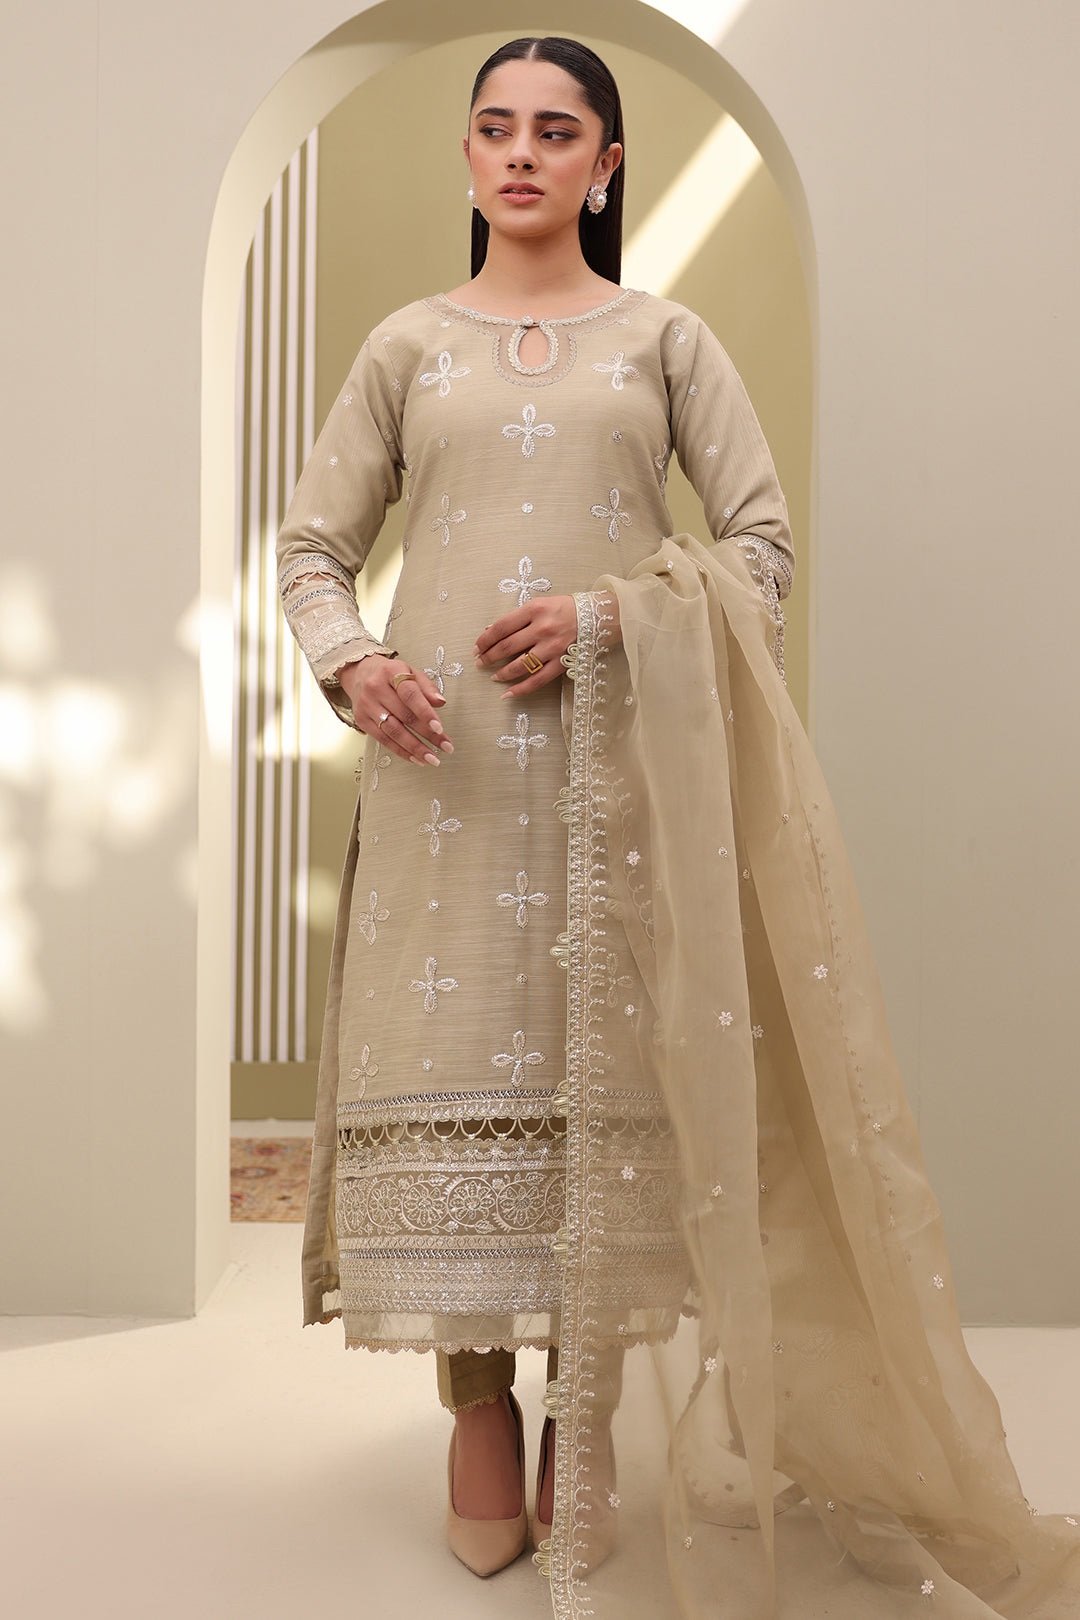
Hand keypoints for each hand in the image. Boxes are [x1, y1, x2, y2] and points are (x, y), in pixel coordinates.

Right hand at [339, 654, 453, 765]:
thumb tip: (441, 702)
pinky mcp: (362, 720)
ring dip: (415, 748)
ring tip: (432, 759)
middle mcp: (376, 689)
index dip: (425, 712)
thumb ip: (427, 687)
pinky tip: (416, 758)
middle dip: (427, 734)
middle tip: (446, 747)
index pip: (410, 694)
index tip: (439, 728)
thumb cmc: (390, 674)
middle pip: (404, 716)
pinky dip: (401, 751)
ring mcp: (367, 706)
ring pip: (393, 732)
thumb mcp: (411, 672)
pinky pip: (383, 740)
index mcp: (391, 672)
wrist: (359, 673)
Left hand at [473, 593, 578, 698]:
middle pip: (507, 646)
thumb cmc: (566, 609)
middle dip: (489, 656)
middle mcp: (542, 628)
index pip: (501, 627)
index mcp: (534, 609)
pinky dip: (521, 689)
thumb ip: (517, 617)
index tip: (477, 647)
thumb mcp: (540, 604)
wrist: (599, 616)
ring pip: (520, 665)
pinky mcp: (562, 663)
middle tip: (480, 662)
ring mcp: (552, 648)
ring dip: (502, 673)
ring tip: (493, 676)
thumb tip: (491, 630)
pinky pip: (538, 680)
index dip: (485, 639)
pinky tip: (508, 694)